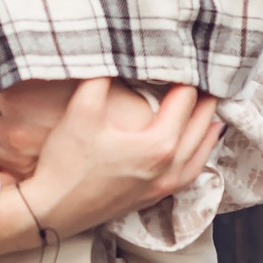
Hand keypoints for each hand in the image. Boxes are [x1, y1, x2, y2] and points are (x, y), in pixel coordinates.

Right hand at [0, 80, 222, 250]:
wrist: (50, 210)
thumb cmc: (66, 162)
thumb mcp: (81, 110)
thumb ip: (102, 77)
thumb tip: (115, 52)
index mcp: (158, 144)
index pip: (185, 100)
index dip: (187, 77)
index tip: (188, 60)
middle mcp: (168, 167)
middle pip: (200, 126)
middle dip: (205, 101)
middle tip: (208, 79)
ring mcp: (162, 187)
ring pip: (200, 155)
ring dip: (207, 131)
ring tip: (212, 114)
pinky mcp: (152, 199)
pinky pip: (189, 177)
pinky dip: (199, 159)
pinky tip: (195, 153)